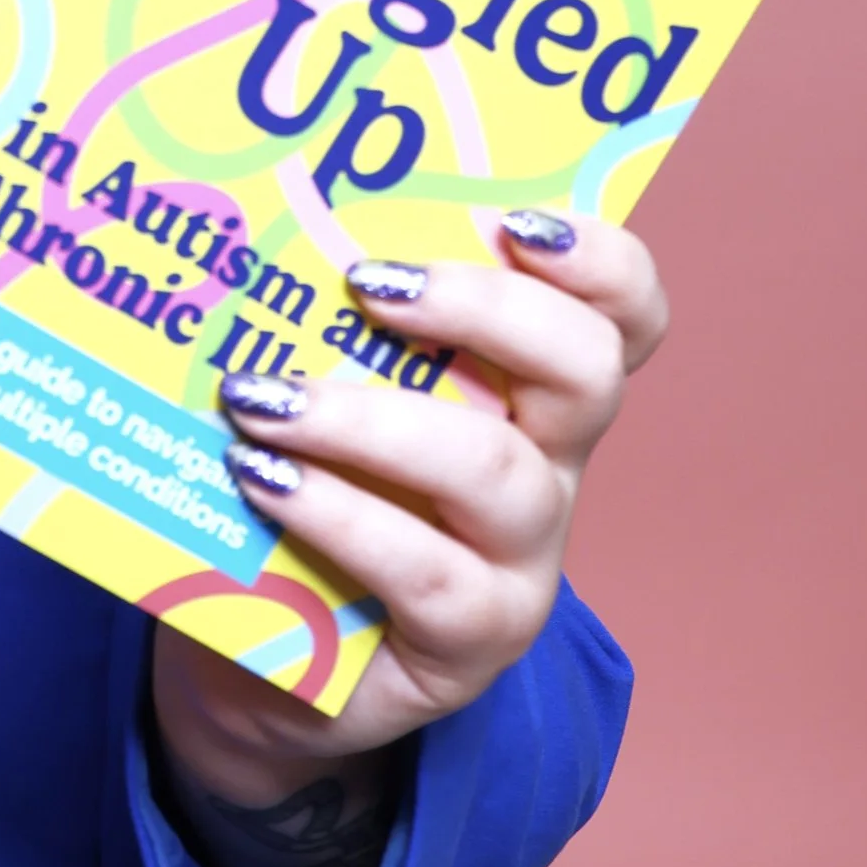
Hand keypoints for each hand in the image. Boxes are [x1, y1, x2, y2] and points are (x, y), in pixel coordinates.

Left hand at [150, 212, 668, 817]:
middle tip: (367, 280)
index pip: (618, 314)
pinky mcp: (465, 643)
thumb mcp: (322, 390)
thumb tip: (248, 208)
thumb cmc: (296, 490)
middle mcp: (545, 468)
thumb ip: (320, 312)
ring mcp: (517, 564)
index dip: (598, 261)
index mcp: (527, 389)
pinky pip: (427, 573)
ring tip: (258, 399)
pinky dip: (337, 513)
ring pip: (493, 470)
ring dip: (369, 419)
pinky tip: (261, 478)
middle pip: (583, 370)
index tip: (515, 218)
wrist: (259, 658)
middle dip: (485, 307)